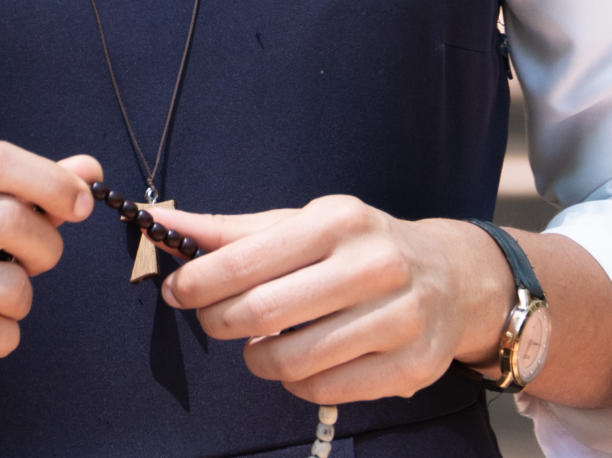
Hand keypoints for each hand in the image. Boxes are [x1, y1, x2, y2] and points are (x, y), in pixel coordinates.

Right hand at [0, 142, 103, 387]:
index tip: (80, 205)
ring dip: (22, 298)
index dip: (50, 180)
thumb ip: (29, 186)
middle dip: (45, 245)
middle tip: (39, 259)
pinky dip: (5, 336)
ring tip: (0, 297)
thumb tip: (88, 170)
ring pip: (5, 286)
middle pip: (8, 219)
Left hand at [154, 198, 510, 403]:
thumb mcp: (303, 224)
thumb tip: (158, 220)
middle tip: (216, 321)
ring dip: (258, 360)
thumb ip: (232, 231)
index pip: (246, 259)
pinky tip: (302, 363)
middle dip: (221, 322)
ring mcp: (397, 318)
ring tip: (260, 346)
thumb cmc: (359, 247)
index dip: (198, 281)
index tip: (177, 291)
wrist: (453, 277)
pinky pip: (325, 390)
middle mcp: (372, 265)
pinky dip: (297, 383)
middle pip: (262, 313)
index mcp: (337, 221)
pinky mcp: (410, 366)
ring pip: (292, 361)